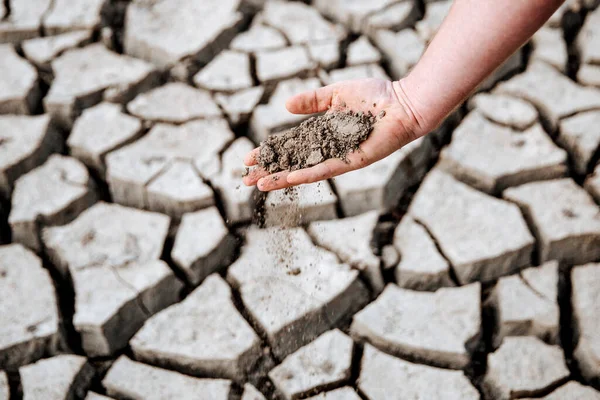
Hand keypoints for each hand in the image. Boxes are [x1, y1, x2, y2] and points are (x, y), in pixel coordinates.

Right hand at [242, 78, 427, 190]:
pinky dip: (305, 174)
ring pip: (303, 170)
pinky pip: (324, 170)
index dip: (269, 152)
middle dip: (269, 171)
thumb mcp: (336, 94)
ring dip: (281, 178)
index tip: (248, 159)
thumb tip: (285, 106)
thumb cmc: (375, 96)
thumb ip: (312, 101)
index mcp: (322, 132)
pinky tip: (288, 179)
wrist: (403, 103)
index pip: (289, 145)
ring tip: (259, 185)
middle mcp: (327, 148)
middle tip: (246, 180)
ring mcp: (338, 157)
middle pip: (291, 162)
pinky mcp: (351, 161)